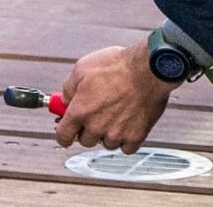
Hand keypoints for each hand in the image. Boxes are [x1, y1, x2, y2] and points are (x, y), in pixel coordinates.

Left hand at [54, 43, 173, 153]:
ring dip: (108, 133)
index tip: (68, 130)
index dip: (64, 133)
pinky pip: (127, 147)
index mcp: (80, 111)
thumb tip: (65, 100)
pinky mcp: (136, 136)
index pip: (63, 136)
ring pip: (107, 144)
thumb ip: (69, 88)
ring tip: (118, 113)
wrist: (149, 69)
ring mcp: (116, 134)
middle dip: (89, 129)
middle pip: (85, 141)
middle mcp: (96, 126)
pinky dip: (127, 138)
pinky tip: (129, 122)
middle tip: (98, 113)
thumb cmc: (118, 65)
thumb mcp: (83, 67)